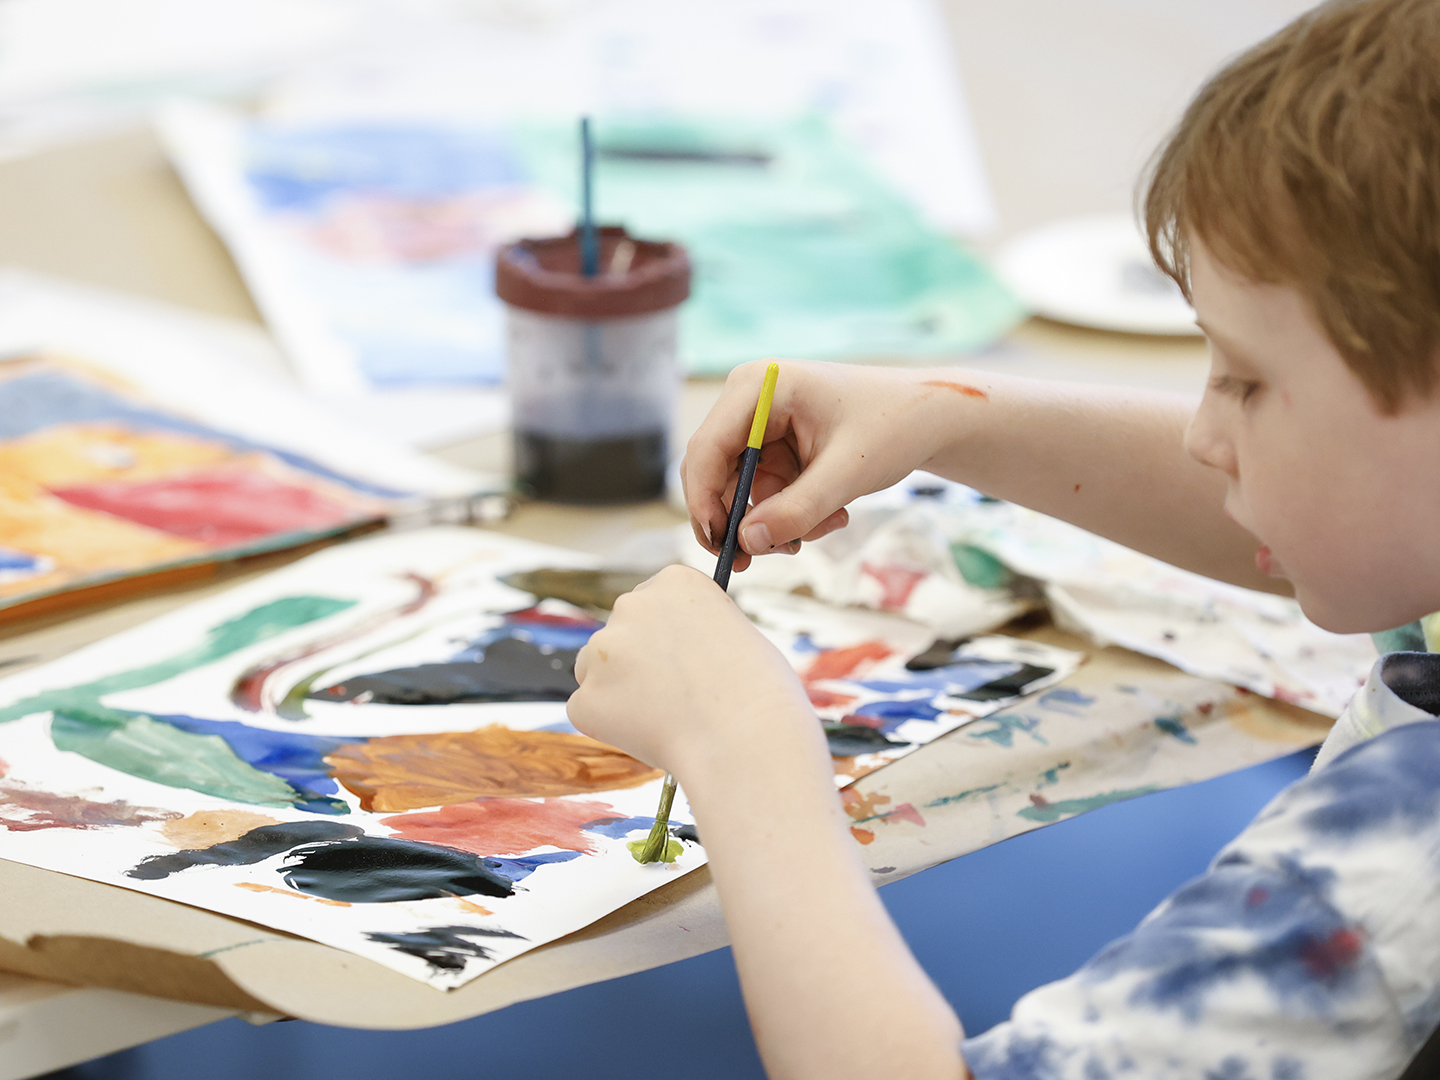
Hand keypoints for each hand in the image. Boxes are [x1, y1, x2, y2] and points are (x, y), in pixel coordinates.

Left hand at [567, 565, 819, 778]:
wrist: (744, 740)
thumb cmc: (759, 693)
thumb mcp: (737, 633)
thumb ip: (695, 630)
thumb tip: (673, 653)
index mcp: (674, 582)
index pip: (653, 602)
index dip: (668, 636)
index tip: (681, 658)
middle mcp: (631, 605)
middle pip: (620, 633)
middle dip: (637, 661)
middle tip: (672, 695)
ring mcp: (602, 651)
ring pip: (596, 670)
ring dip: (618, 690)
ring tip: (665, 718)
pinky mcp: (586, 697)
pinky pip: (589, 710)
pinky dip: (611, 726)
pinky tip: (650, 735)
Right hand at [682, 359, 986, 571]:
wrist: (929, 418)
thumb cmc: (894, 427)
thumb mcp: (848, 473)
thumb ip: (798, 509)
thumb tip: (746, 542)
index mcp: (759, 387)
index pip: (707, 448)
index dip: (704, 500)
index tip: (720, 545)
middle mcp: (748, 401)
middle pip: (715, 475)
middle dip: (745, 519)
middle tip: (773, 555)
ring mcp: (759, 425)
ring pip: (740, 493)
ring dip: (777, 521)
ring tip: (830, 524)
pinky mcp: (774, 448)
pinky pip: (763, 496)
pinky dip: (790, 514)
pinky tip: (831, 515)